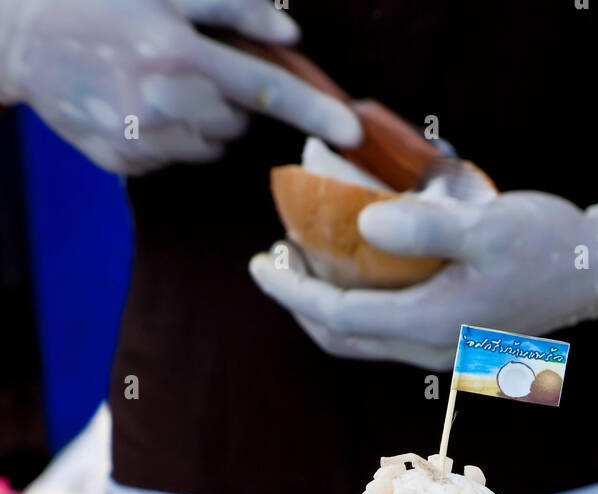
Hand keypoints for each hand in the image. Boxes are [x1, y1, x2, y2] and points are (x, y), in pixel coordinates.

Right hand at [0, 0, 359, 175]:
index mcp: (175, 51)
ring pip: (208, 145)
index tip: (351, 133)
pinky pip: (174, 157)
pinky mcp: (124, 162)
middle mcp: (160, 102)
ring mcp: (140, 139)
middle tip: (190, 66)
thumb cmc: (95, 0)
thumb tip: (290, 39)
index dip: (312, 111)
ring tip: (156, 82)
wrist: (18, 37)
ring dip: (199, 118)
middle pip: (237, 123)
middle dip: (228, 99)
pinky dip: (168, 135)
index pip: (264, 90)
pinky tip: (135, 103)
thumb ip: (230, 7)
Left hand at [249, 192, 597, 368]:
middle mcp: (430, 348)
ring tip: (304, 260)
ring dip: (325, 306)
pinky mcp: (450, 336)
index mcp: (432, 325)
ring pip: (362, 338)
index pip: (340, 315)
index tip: (260, 263)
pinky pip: (386, 330)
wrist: (597, 272)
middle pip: (342, 337)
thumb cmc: (549, 244)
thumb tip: (363, 227)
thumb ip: (425, 227)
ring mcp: (440, 348)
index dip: (292, 292)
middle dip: (300, 303)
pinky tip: (355, 267)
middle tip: (274, 258)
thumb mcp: (488, 225)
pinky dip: (357, 304)